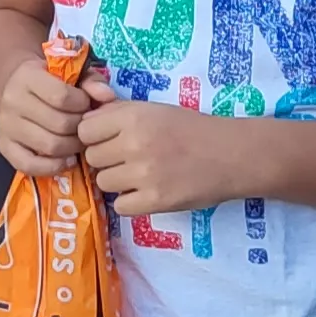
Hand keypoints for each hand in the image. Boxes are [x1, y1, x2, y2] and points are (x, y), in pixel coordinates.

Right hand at [0, 53, 95, 174]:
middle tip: (86, 128)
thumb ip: (92, 82)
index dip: (82, 104)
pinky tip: (67, 160)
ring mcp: (6, 125)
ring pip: (49, 146)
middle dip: (80, 129)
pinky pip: (29, 165)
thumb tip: (108, 97)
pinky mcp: (4, 146)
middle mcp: (12, 101)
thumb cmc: (51, 81)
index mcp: (27, 77)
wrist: (17, 88)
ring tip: (79, 142)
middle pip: (58, 124)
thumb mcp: (71, 74)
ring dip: (72, 147)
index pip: (61, 96)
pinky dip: (53, 166)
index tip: (87, 105)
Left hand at [77, 97, 261, 217]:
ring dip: (117, 182)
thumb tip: (84, 120)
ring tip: (138, 176)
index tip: (108, 140)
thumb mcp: (154, 110)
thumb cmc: (191, 129)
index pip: (85, 131)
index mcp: (134, 117)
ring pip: (103, 182)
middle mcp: (135, 144)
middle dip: (106, 160)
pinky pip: (120, 207)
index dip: (94, 137)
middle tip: (127, 159)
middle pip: (92, 158)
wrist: (231, 155)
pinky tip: (145, 193)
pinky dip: (129, 202)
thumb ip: (118, 112)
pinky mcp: (155, 201)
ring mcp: (144, 174)